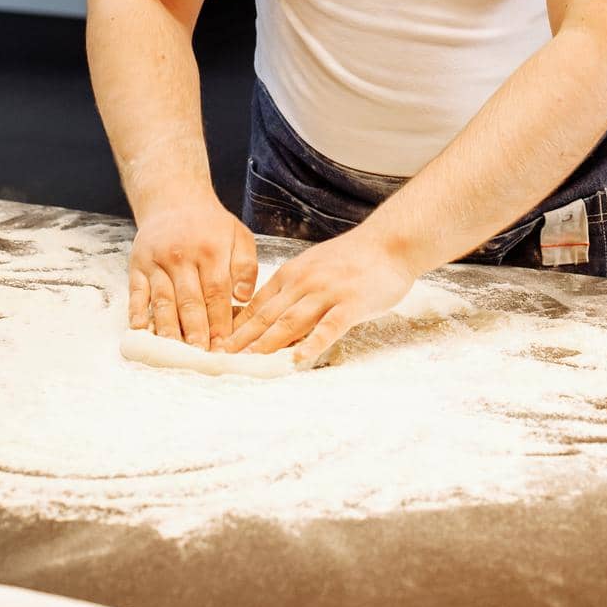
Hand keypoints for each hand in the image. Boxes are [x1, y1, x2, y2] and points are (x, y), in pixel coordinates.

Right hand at [128, 194, 257, 351]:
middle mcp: (182, 256)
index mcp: (211, 249)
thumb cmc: (210, 225)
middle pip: (189, 301)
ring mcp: (157, 261)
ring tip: (176, 354)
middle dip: (196, 333)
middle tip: (201, 359)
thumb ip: (246, 266)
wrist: (173, 198)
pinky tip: (144, 333)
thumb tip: (242, 298)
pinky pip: (137, 294)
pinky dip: (138, 315)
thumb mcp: (238, 235)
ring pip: (163, 301)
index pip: (216, 293)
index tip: (224, 347)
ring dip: (169, 330)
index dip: (220, 322)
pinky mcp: (138, 265)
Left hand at [216, 229, 416, 369]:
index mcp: (292, 274)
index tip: (217, 347)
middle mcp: (304, 283)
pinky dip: (311, 345)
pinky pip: (327, 328)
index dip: (236, 328)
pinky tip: (297, 360)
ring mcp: (327, 293)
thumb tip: (273, 319)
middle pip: (266, 316)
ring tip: (247, 364)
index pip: (256, 305)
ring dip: (266, 345)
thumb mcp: (314, 267)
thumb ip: (294, 290)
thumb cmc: (353, 258)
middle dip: (241, 341)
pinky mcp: (350, 304)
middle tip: (220, 361)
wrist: (389, 242)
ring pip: (290, 322)